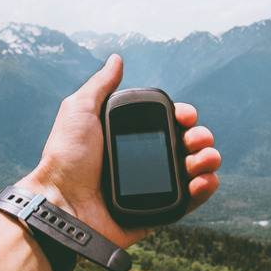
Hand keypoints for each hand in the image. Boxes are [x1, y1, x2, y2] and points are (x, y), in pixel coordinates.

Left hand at [15, 54, 220, 247]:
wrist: (63, 204)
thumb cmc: (66, 157)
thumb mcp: (79, 111)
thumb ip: (100, 85)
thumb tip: (116, 59)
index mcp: (127, 136)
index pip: (167, 122)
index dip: (182, 115)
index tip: (184, 115)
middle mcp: (142, 160)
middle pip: (185, 143)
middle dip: (200, 136)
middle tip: (194, 139)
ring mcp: (152, 186)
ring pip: (194, 169)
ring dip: (207, 159)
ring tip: (203, 159)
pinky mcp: (158, 211)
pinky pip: (190, 200)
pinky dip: (205, 188)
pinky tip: (204, 180)